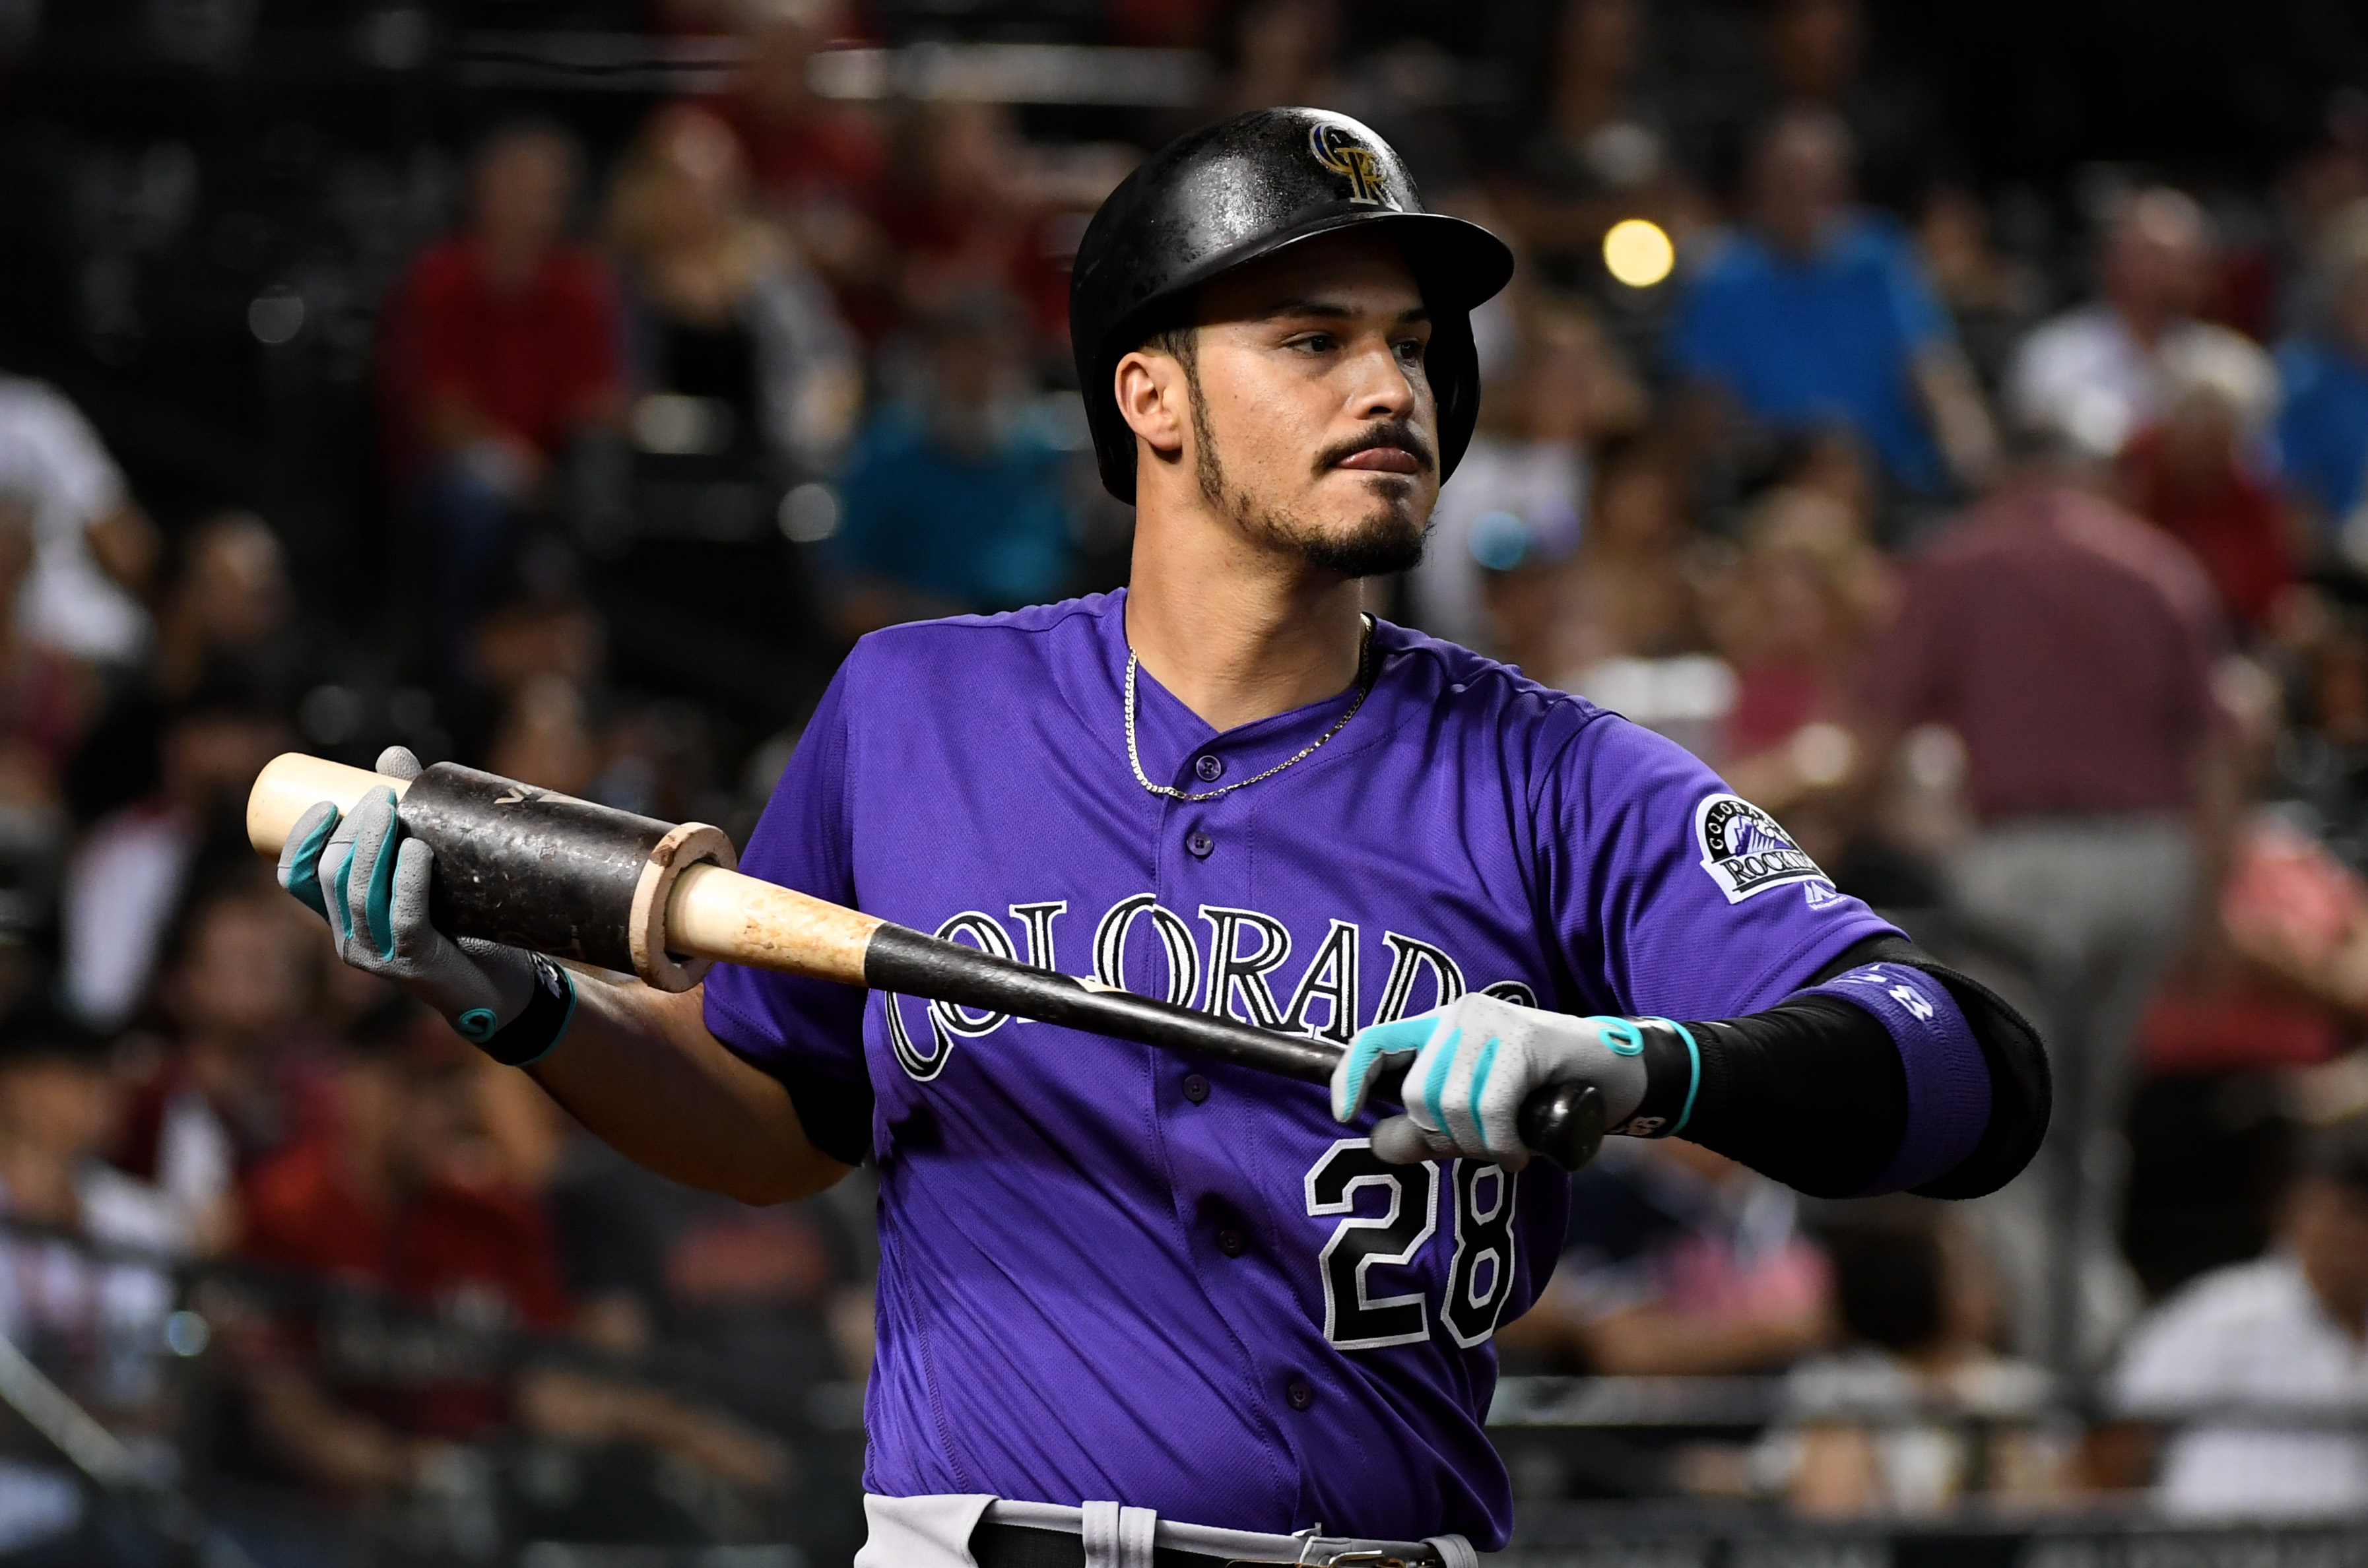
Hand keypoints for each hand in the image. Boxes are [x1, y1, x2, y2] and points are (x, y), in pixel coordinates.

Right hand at [277, 745, 537, 1041]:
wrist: (504, 982)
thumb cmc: (462, 921)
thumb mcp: (429, 868)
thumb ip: (409, 816)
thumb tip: (391, 756)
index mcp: (342, 915)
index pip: (297, 878)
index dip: (301, 840)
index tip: (325, 804)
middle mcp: (351, 938)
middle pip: (331, 875)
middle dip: (351, 830)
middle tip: (378, 795)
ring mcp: (379, 955)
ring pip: (360, 893)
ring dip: (374, 845)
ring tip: (392, 809)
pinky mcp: (413, 963)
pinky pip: (403, 914)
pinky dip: (407, 877)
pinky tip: (418, 850)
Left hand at [1332, 992, 1649, 1168]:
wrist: (1617, 1077)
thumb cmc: (1544, 1097)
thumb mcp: (1477, 1117)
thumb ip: (1427, 1130)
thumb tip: (1379, 1142)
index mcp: (1440, 1027)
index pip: (1375, 1040)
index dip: (1350, 1076)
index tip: (1343, 1113)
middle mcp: (1460, 1016)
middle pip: (1416, 1095)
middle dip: (1447, 1139)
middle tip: (1485, 1147)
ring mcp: (1492, 1023)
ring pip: (1450, 1106)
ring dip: (1481, 1146)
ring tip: (1509, 1145)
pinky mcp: (1524, 1041)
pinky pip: (1491, 1109)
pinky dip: (1504, 1142)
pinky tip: (1523, 1146)